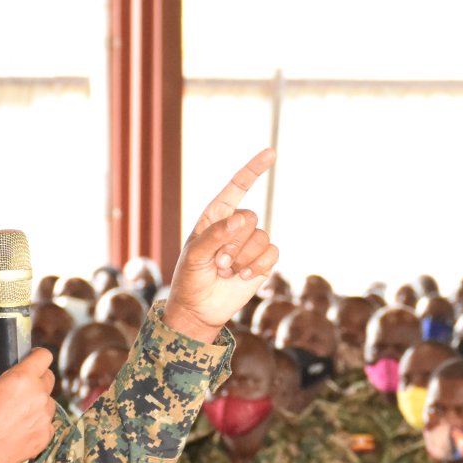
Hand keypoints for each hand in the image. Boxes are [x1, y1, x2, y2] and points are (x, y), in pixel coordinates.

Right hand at [0, 348, 55, 462]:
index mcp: (23, 379)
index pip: (44, 356)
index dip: (35, 356)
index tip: (28, 360)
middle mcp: (40, 397)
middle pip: (49, 378)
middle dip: (35, 378)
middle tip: (15, 387)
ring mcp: (45, 419)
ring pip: (48, 401)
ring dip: (36, 401)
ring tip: (13, 411)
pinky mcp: (45, 437)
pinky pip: (46, 422)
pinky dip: (36, 422)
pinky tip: (17, 427)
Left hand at [163, 150, 279, 343]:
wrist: (200, 309)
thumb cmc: (190, 278)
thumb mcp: (195, 255)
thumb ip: (217, 235)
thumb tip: (242, 220)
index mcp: (216, 216)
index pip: (237, 187)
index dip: (254, 169)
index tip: (272, 153)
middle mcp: (235, 226)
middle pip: (250, 218)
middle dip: (234, 242)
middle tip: (218, 261)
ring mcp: (250, 244)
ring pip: (262, 238)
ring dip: (243, 258)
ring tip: (227, 271)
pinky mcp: (262, 261)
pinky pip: (272, 254)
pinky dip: (257, 266)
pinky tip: (242, 277)